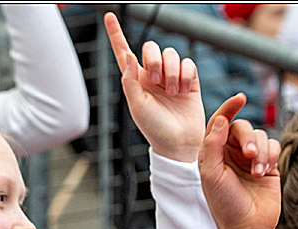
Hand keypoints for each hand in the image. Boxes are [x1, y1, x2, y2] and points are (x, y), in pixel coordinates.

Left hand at [104, 12, 204, 161]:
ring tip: (173, 92)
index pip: (124, 52)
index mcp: (136, 80)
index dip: (116, 34)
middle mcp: (152, 76)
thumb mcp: (137, 106)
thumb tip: (127, 55)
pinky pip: (188, 63)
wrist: (178, 144)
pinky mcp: (189, 81)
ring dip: (171, 71)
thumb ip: (130, 80)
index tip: (108, 16)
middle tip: (157, 80)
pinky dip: (185, 74)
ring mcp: (171, 77)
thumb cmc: (154, 129)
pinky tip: (183, 89)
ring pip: (171, 54)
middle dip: (155, 60)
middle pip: (152, 48)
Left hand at [198, 94, 280, 228]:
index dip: (228, 108)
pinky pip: (273, 145)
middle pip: (242, 127)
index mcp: (213, 153)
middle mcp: (231, 153)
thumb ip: (213, 145)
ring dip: (260, 151)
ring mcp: (250, 158)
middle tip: (249, 154)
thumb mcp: (212, 174)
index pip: (219, 122)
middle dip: (247, 138)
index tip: (240, 98)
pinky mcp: (268, 164)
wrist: (247, 227)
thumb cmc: (225, 203)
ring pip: (260, 136)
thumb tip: (221, 119)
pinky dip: (271, 155)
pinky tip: (265, 171)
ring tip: (257, 171)